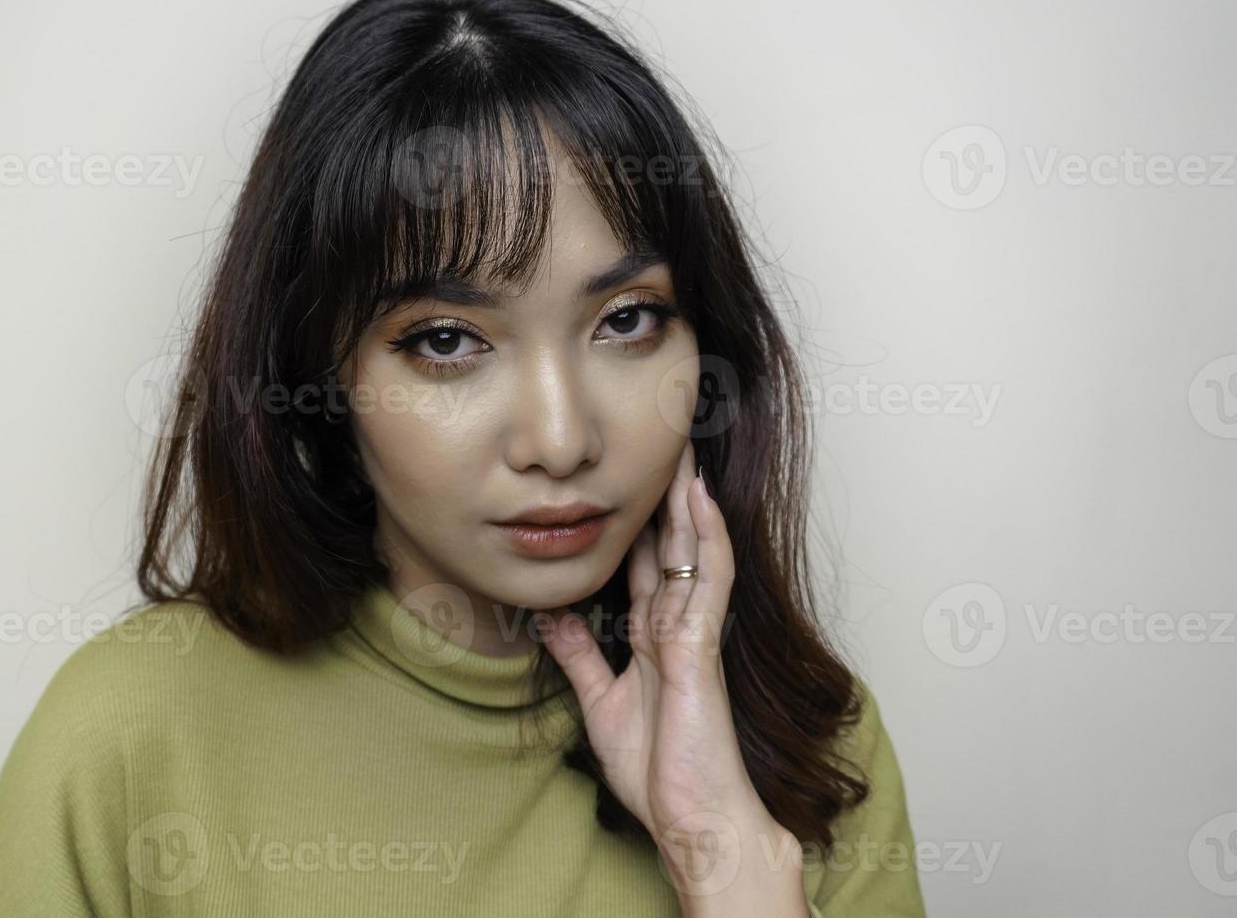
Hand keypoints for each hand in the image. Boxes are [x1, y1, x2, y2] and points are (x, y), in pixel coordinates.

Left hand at [540, 440, 806, 911]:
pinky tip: (701, 500)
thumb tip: (551, 614)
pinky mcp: (701, 647)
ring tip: (682, 447)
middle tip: (661, 440)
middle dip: (665, 494)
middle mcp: (677, 625)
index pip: (647, 563)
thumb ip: (582, 656)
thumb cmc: (661, 773)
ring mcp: (694, 632)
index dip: (639, 522)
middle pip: (673, 545)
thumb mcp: (602, 702)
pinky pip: (710, 581)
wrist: (695, 821)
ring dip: (688, 499)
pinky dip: (707, 538)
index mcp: (655, 636)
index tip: (624, 480)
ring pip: (695, 550)